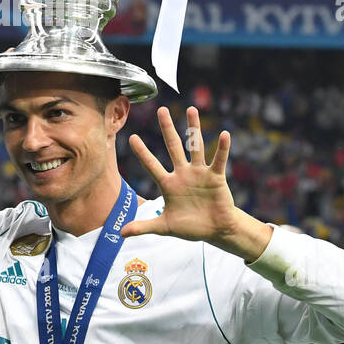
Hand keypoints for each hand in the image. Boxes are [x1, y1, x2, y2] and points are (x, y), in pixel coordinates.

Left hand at [123, 107, 271, 262]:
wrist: (215, 230)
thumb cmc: (190, 226)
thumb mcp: (164, 227)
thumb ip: (143, 227)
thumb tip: (120, 234)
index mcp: (168, 184)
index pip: (152, 165)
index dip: (143, 152)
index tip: (132, 137)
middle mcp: (183, 174)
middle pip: (173, 147)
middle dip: (167, 129)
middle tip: (161, 109)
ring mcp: (199, 173)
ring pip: (195, 147)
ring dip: (194, 129)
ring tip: (191, 110)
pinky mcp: (215, 177)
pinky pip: (218, 160)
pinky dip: (222, 148)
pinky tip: (224, 134)